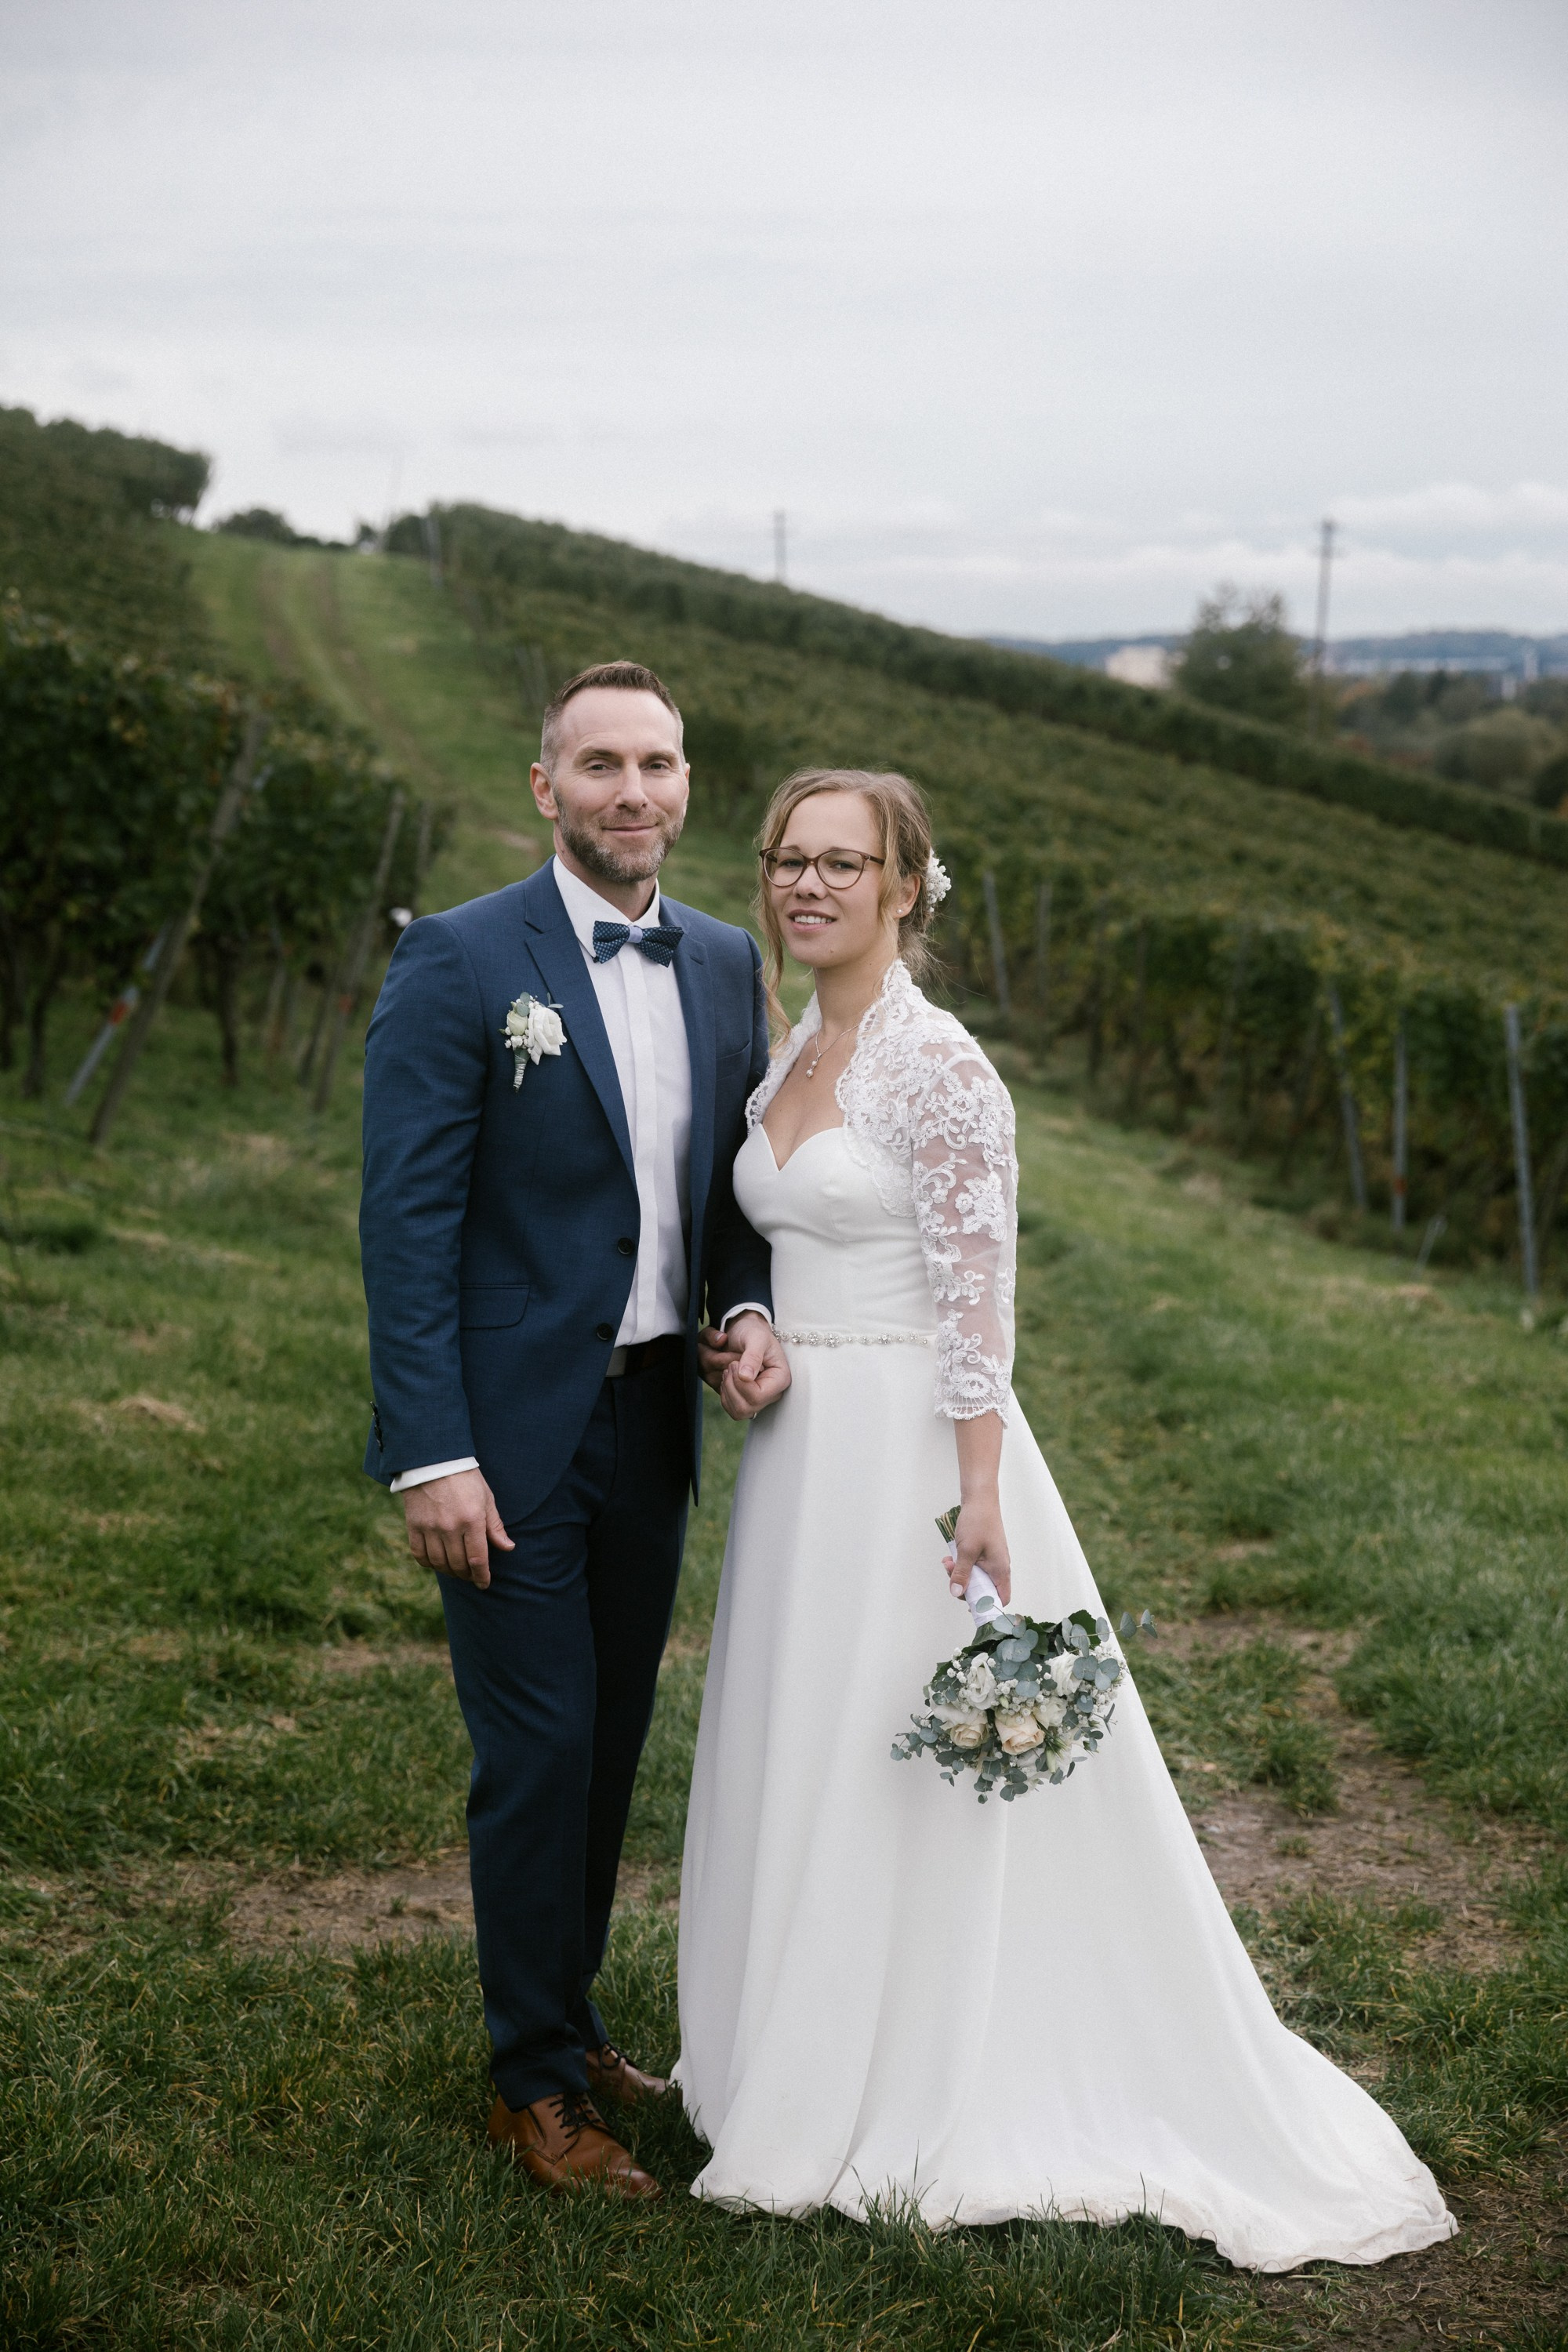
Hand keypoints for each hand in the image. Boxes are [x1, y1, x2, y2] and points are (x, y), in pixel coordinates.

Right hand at [402, 1467, 513, 1587]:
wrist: (433, 1461)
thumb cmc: (465, 1478)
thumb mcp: (486, 1498)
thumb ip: (495, 1525)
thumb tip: (508, 1547)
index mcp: (472, 1520)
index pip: (478, 1559)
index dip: (482, 1576)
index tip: (484, 1584)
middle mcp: (450, 1527)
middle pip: (459, 1565)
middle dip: (467, 1575)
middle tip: (472, 1576)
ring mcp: (430, 1528)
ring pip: (440, 1563)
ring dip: (450, 1572)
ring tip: (457, 1571)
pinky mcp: (414, 1526)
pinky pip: (420, 1555)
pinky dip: (429, 1564)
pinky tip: (437, 1563)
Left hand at [698, 1311, 790, 1421]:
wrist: (745, 1331)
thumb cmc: (753, 1332)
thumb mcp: (756, 1338)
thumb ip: (752, 1356)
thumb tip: (746, 1377)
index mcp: (780, 1379)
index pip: (757, 1396)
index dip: (740, 1383)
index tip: (734, 1362)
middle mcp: (771, 1394)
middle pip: (745, 1409)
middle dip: (731, 1386)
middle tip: (729, 1366)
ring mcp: (759, 1400)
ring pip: (737, 1412)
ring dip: (726, 1390)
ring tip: (728, 1371)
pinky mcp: (747, 1401)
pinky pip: (731, 1409)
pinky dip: (724, 1393)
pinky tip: (727, 1377)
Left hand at [950, 1493, 1011, 1607]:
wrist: (980, 1499)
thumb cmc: (978, 1522)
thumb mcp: (966, 1550)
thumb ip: (962, 1574)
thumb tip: (957, 1593)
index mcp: (1000, 1570)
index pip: (1000, 1598)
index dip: (987, 1606)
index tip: (969, 1606)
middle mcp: (998, 1567)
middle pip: (984, 1589)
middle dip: (965, 1586)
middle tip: (951, 1576)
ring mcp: (991, 1560)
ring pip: (975, 1577)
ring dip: (960, 1573)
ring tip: (948, 1562)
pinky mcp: (984, 1553)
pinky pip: (972, 1566)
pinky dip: (961, 1564)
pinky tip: (950, 1557)